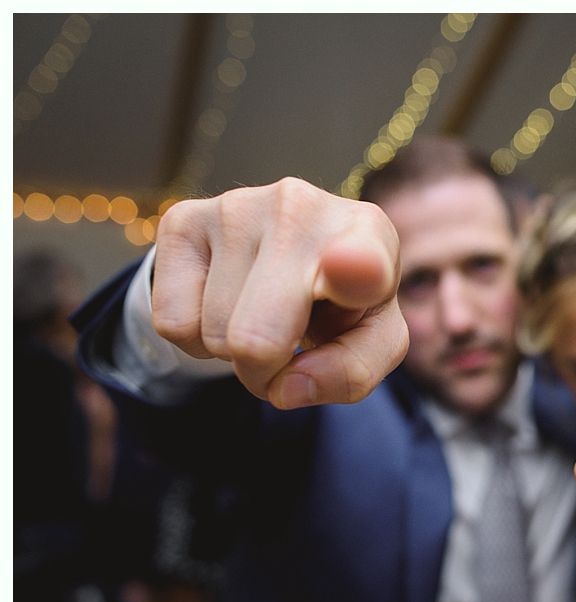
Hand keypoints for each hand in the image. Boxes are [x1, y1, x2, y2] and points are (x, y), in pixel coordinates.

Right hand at [152, 177, 407, 408]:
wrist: (293, 246)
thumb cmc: (344, 299)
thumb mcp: (371, 339)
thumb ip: (353, 373)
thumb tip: (286, 387)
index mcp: (368, 236)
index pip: (363, 255)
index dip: (355, 269)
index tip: (355, 267)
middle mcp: (301, 209)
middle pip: (257, 341)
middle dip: (266, 370)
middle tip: (288, 346)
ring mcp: (237, 208)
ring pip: (213, 336)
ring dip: (233, 349)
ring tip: (263, 312)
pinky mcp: (183, 220)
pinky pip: (172, 324)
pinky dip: (196, 335)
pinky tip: (226, 299)